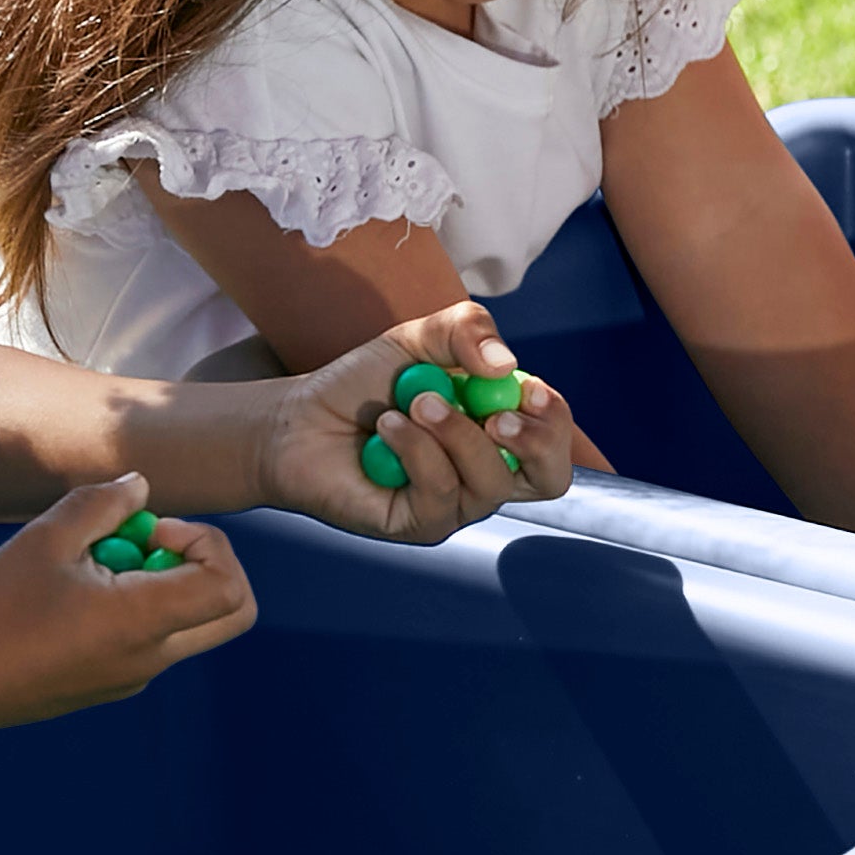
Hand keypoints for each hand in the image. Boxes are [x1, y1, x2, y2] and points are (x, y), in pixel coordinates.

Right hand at [0, 477, 257, 722]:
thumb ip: (102, 504)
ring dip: (162, 583)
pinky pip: (152, 640)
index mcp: (143, 622)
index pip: (230, 586)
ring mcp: (134, 677)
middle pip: (230, 612)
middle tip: (146, 545)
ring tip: (94, 564)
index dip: (209, 544)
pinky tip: (75, 593)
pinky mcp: (112, 684)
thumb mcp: (46, 538)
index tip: (153, 532)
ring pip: (189, 623)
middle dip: (204, 565)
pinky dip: (137, 607)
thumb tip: (140, 487)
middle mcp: (151, 657)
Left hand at [237, 307, 580, 538]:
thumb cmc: (362, 385)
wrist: (299, 419)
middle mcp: (486, 473)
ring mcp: (455, 504)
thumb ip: (466, 330)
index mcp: (499, 430)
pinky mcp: (419, 525)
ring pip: (490, 482)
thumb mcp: (418, 339)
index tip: (527, 388)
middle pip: (551, 479)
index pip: (555, 437)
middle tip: (496, 413)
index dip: (553, 417)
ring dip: (455, 432)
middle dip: (535, 442)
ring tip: (414, 401)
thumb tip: (507, 365)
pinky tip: (386, 427)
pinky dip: (416, 448)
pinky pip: (441, 493)